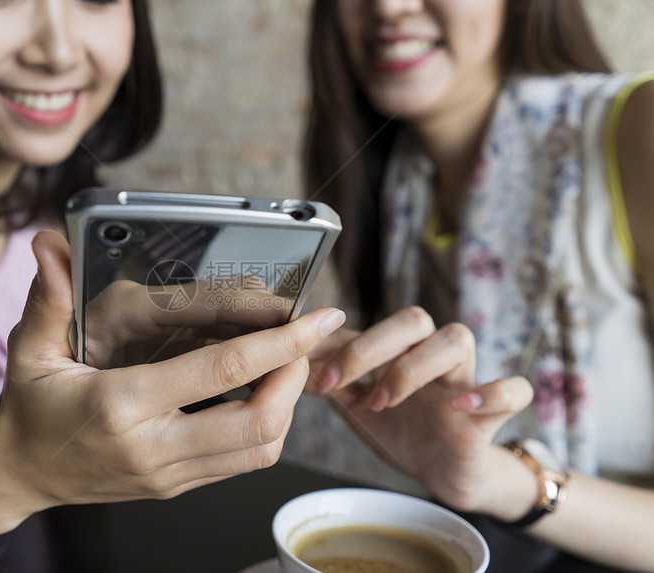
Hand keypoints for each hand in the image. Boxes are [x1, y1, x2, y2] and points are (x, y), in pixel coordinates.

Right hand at [0, 231, 344, 517]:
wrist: (18, 474)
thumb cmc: (27, 408)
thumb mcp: (30, 350)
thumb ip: (49, 297)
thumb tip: (50, 243)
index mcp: (121, 405)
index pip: (222, 373)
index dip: (279, 343)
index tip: (318, 318)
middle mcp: (153, 447)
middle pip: (259, 422)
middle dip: (296, 377)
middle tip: (302, 341)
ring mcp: (169, 474)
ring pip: (260, 450)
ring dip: (288, 406)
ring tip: (286, 365)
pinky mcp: (176, 485)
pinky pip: (242, 463)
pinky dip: (267, 426)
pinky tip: (261, 393)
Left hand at [306, 306, 533, 511]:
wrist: (443, 471)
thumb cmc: (400, 427)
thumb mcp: (356, 404)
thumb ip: (330, 380)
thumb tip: (286, 359)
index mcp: (401, 350)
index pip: (373, 323)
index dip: (341, 345)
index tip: (314, 376)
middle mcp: (432, 356)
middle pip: (415, 318)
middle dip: (373, 348)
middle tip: (344, 385)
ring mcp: (464, 380)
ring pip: (458, 338)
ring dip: (414, 367)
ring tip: (385, 401)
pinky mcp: (491, 415)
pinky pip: (514, 390)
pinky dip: (492, 392)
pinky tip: (461, 405)